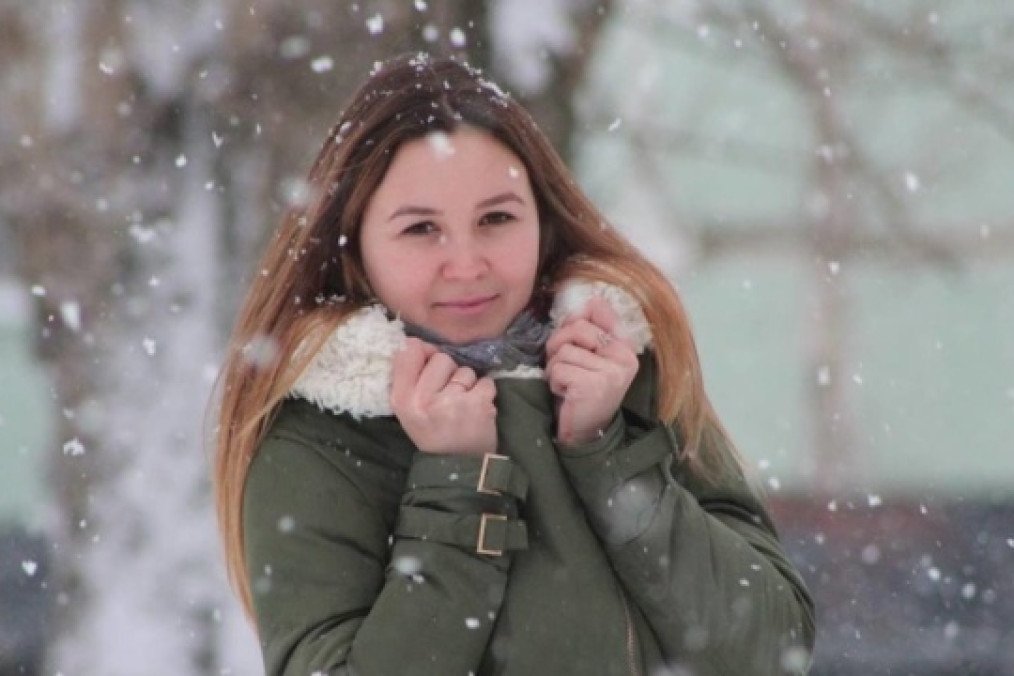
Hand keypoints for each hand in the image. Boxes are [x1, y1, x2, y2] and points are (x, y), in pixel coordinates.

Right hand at [390, 337, 497, 455]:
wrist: (457, 467)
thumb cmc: (431, 432)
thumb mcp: (407, 410)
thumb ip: (407, 377)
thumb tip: (418, 342)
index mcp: (402, 399)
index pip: (409, 351)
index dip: (423, 351)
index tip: (429, 365)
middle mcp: (424, 399)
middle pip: (441, 358)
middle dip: (448, 372)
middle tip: (447, 394)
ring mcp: (453, 401)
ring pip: (464, 370)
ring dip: (467, 384)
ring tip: (462, 405)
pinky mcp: (478, 405)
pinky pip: (485, 382)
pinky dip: (484, 393)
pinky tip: (476, 409)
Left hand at [546, 296, 638, 445]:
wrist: (585, 433)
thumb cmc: (580, 391)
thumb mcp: (588, 357)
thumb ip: (586, 330)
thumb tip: (585, 302)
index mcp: (625, 347)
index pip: (598, 308)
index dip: (574, 320)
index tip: (571, 341)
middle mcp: (624, 357)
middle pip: (577, 327)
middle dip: (558, 345)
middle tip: (562, 366)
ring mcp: (610, 372)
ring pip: (564, 350)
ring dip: (555, 368)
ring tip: (566, 384)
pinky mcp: (593, 385)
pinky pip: (559, 369)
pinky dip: (554, 382)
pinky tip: (566, 395)